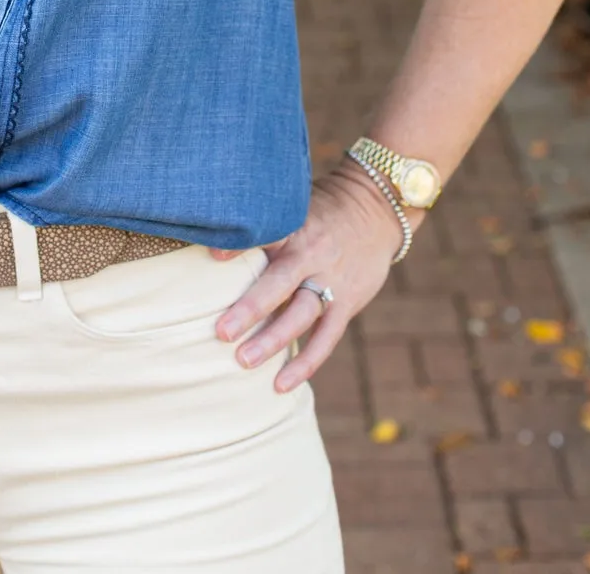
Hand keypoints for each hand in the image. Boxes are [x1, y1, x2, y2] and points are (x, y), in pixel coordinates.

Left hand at [211, 161, 407, 392]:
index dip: (241, 245)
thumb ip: (265, 224)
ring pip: (302, 315)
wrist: (378, 211)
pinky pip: (326, 337)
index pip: (268, 234)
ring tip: (243, 361)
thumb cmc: (322, 210)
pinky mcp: (349, 302)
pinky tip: (281, 384)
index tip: (213, 257)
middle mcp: (312, 254)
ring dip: (273, 340)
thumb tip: (211, 235)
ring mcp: (333, 280)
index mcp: (296, 226)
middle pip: (280, 283)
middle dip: (250, 308)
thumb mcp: (296, 205)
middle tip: (221, 332)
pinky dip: (306, 362)